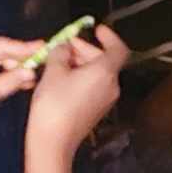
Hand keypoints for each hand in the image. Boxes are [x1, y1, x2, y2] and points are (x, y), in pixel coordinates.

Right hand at [25, 24, 126, 157]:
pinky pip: (95, 86)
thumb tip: (64, 47)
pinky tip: (63, 78)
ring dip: (82, 63)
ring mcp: (107, 100)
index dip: (109, 37)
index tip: (96, 29)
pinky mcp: (98, 110)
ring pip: (99, 73)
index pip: (118, 49)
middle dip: (85, 50)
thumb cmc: (54, 103)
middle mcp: (112, 85)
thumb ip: (60, 52)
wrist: (53, 143)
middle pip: (106, 60)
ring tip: (59, 61)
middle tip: (65, 46)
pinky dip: (83, 77)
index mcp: (106, 72)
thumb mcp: (53, 71)